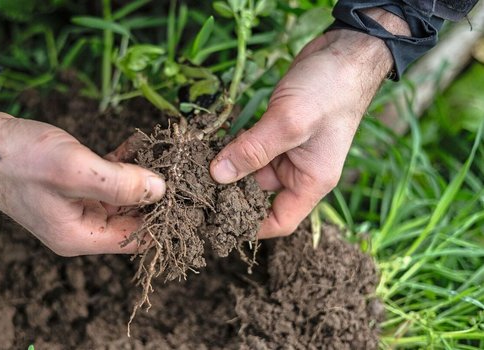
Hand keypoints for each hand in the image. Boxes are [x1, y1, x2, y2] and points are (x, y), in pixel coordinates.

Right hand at [0, 53, 165, 255]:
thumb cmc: (20, 158)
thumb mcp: (75, 169)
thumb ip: (122, 182)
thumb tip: (161, 189)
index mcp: (79, 236)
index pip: (137, 240)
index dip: (164, 219)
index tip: (187, 197)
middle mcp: (78, 229)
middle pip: (130, 219)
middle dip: (154, 195)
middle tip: (181, 168)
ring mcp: (72, 209)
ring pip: (120, 198)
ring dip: (139, 176)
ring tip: (163, 153)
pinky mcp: (68, 188)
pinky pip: (104, 182)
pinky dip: (120, 165)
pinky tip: (136, 145)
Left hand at [210, 9, 409, 237]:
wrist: (345, 50)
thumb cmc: (328, 90)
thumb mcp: (289, 122)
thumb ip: (253, 150)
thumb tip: (217, 175)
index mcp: (311, 181)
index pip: (280, 221)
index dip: (250, 227)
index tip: (216, 223)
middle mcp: (299, 171)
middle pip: (258, 195)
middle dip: (230, 192)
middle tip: (195, 188)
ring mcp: (287, 150)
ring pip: (249, 169)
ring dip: (227, 166)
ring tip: (196, 164)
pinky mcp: (276, 130)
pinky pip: (250, 147)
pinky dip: (233, 146)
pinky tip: (211, 142)